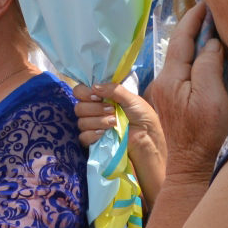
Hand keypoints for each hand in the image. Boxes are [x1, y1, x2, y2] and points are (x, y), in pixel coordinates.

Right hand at [75, 81, 166, 208]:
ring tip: (114, 123)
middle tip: (112, 110)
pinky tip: (105, 133)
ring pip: (81, 121)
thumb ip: (114, 90)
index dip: (84, 93)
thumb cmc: (143, 117)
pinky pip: (83, 136)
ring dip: (98, 121)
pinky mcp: (93, 141)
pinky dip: (93, 134)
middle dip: (95, 108)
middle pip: (79, 107)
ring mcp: (93, 126)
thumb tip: (94, 86)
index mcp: (101, 98)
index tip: (96, 96)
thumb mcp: (132, 99)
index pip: (80, 91)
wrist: (148, 139)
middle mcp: (94, 111)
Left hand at [147, 2, 227, 180]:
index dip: (193, 20)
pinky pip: (183, 74)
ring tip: (210, 32)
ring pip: (181, 61)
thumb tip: (209, 44)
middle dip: (192, 29)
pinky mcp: (173, 102)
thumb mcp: (210, 96)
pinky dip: (195, 62)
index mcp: (171, 77)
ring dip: (194, 46)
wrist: (192, 164)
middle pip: (179, 48)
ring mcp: (167, 93)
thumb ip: (207, 65)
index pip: (182, 40)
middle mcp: (164, 82)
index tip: (203, 4)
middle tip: (208, 13)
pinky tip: (206, 60)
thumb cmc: (204, 133)